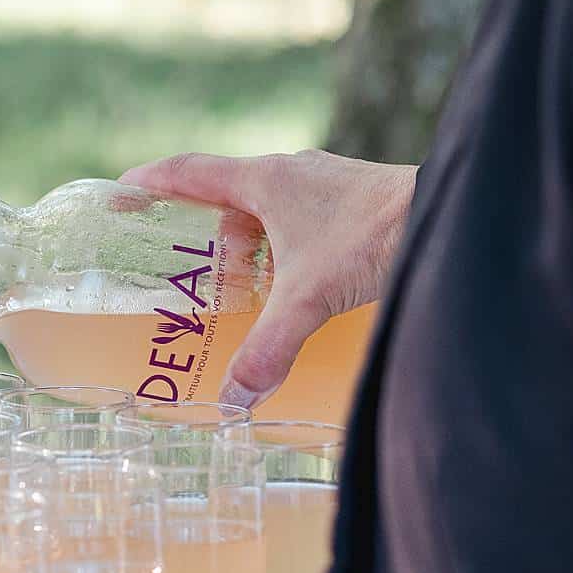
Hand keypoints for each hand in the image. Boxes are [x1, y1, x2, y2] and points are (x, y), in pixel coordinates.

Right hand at [121, 149, 416, 409]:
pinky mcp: (358, 202)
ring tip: (247, 295)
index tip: (120, 197)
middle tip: (191, 278)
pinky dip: (289, 253)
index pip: (189, 171)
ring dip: (253, 249)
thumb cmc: (376, 237)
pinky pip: (305, 223)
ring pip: (272, 213)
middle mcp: (294, 173)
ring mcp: (329, 185)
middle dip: (207, 238)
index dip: (150, 185)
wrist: (452, 216)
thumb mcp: (309, 298)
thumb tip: (233, 401)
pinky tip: (301, 290)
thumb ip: (268, 348)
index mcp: (266, 179)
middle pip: (230, 199)